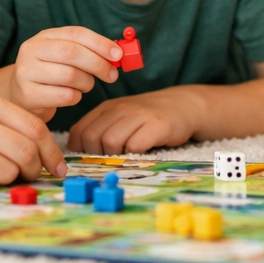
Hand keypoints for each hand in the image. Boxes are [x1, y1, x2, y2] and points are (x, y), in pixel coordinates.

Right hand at [9, 26, 122, 113]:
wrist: (20, 96)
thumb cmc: (51, 75)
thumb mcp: (64, 57)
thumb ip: (88, 51)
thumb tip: (117, 54)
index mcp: (44, 37)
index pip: (76, 33)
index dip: (100, 43)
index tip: (118, 54)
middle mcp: (31, 51)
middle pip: (72, 53)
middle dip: (98, 64)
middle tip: (111, 75)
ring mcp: (26, 72)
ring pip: (70, 75)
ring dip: (87, 83)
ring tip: (86, 85)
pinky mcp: (27, 95)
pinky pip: (64, 96)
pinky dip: (76, 97)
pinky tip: (72, 96)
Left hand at [65, 89, 199, 154]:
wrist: (184, 105)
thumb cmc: (148, 118)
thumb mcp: (121, 118)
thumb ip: (101, 130)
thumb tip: (80, 155)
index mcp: (107, 108)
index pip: (79, 132)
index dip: (80, 150)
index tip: (93, 157)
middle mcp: (120, 109)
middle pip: (92, 139)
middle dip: (98, 155)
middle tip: (113, 157)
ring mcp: (138, 115)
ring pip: (110, 142)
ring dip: (117, 155)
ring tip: (129, 152)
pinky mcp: (156, 125)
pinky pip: (135, 146)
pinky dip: (136, 154)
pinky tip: (144, 150)